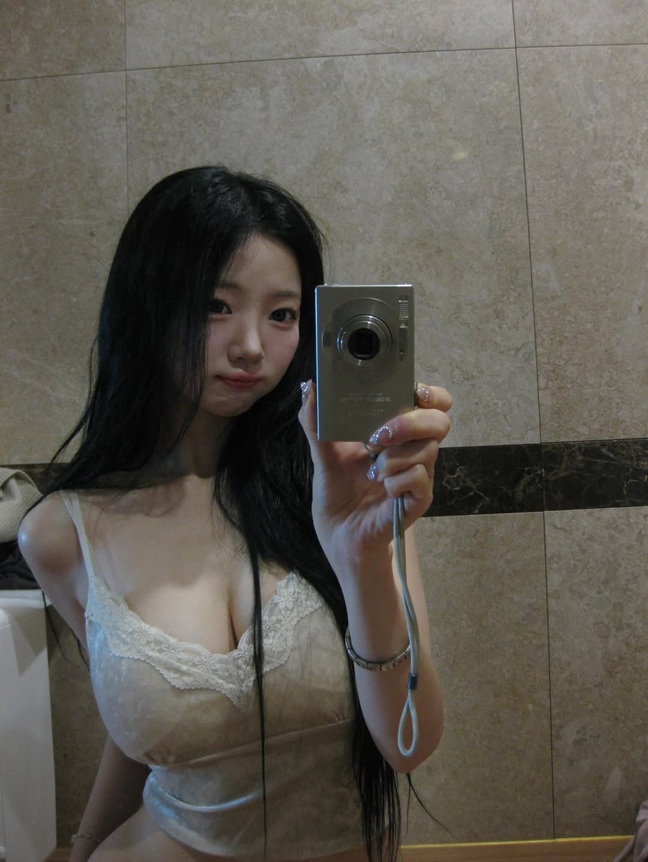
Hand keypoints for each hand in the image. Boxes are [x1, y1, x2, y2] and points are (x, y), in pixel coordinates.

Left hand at [298, 382, 451, 571]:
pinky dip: (397, 480)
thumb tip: (308, 389)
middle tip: (377, 437)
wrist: (338, 532)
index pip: (431, 402)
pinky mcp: (419, 499)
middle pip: (439, 421)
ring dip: (394, 457)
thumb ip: (316, 423)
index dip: (429, 394)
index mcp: (396, 431)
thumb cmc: (337, 491)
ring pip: (428, 450)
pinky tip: (382, 488)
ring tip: (372, 472)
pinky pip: (420, 478)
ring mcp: (419, 474)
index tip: (410, 394)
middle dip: (410, 422)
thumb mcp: (322, 454)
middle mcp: (413, 449)